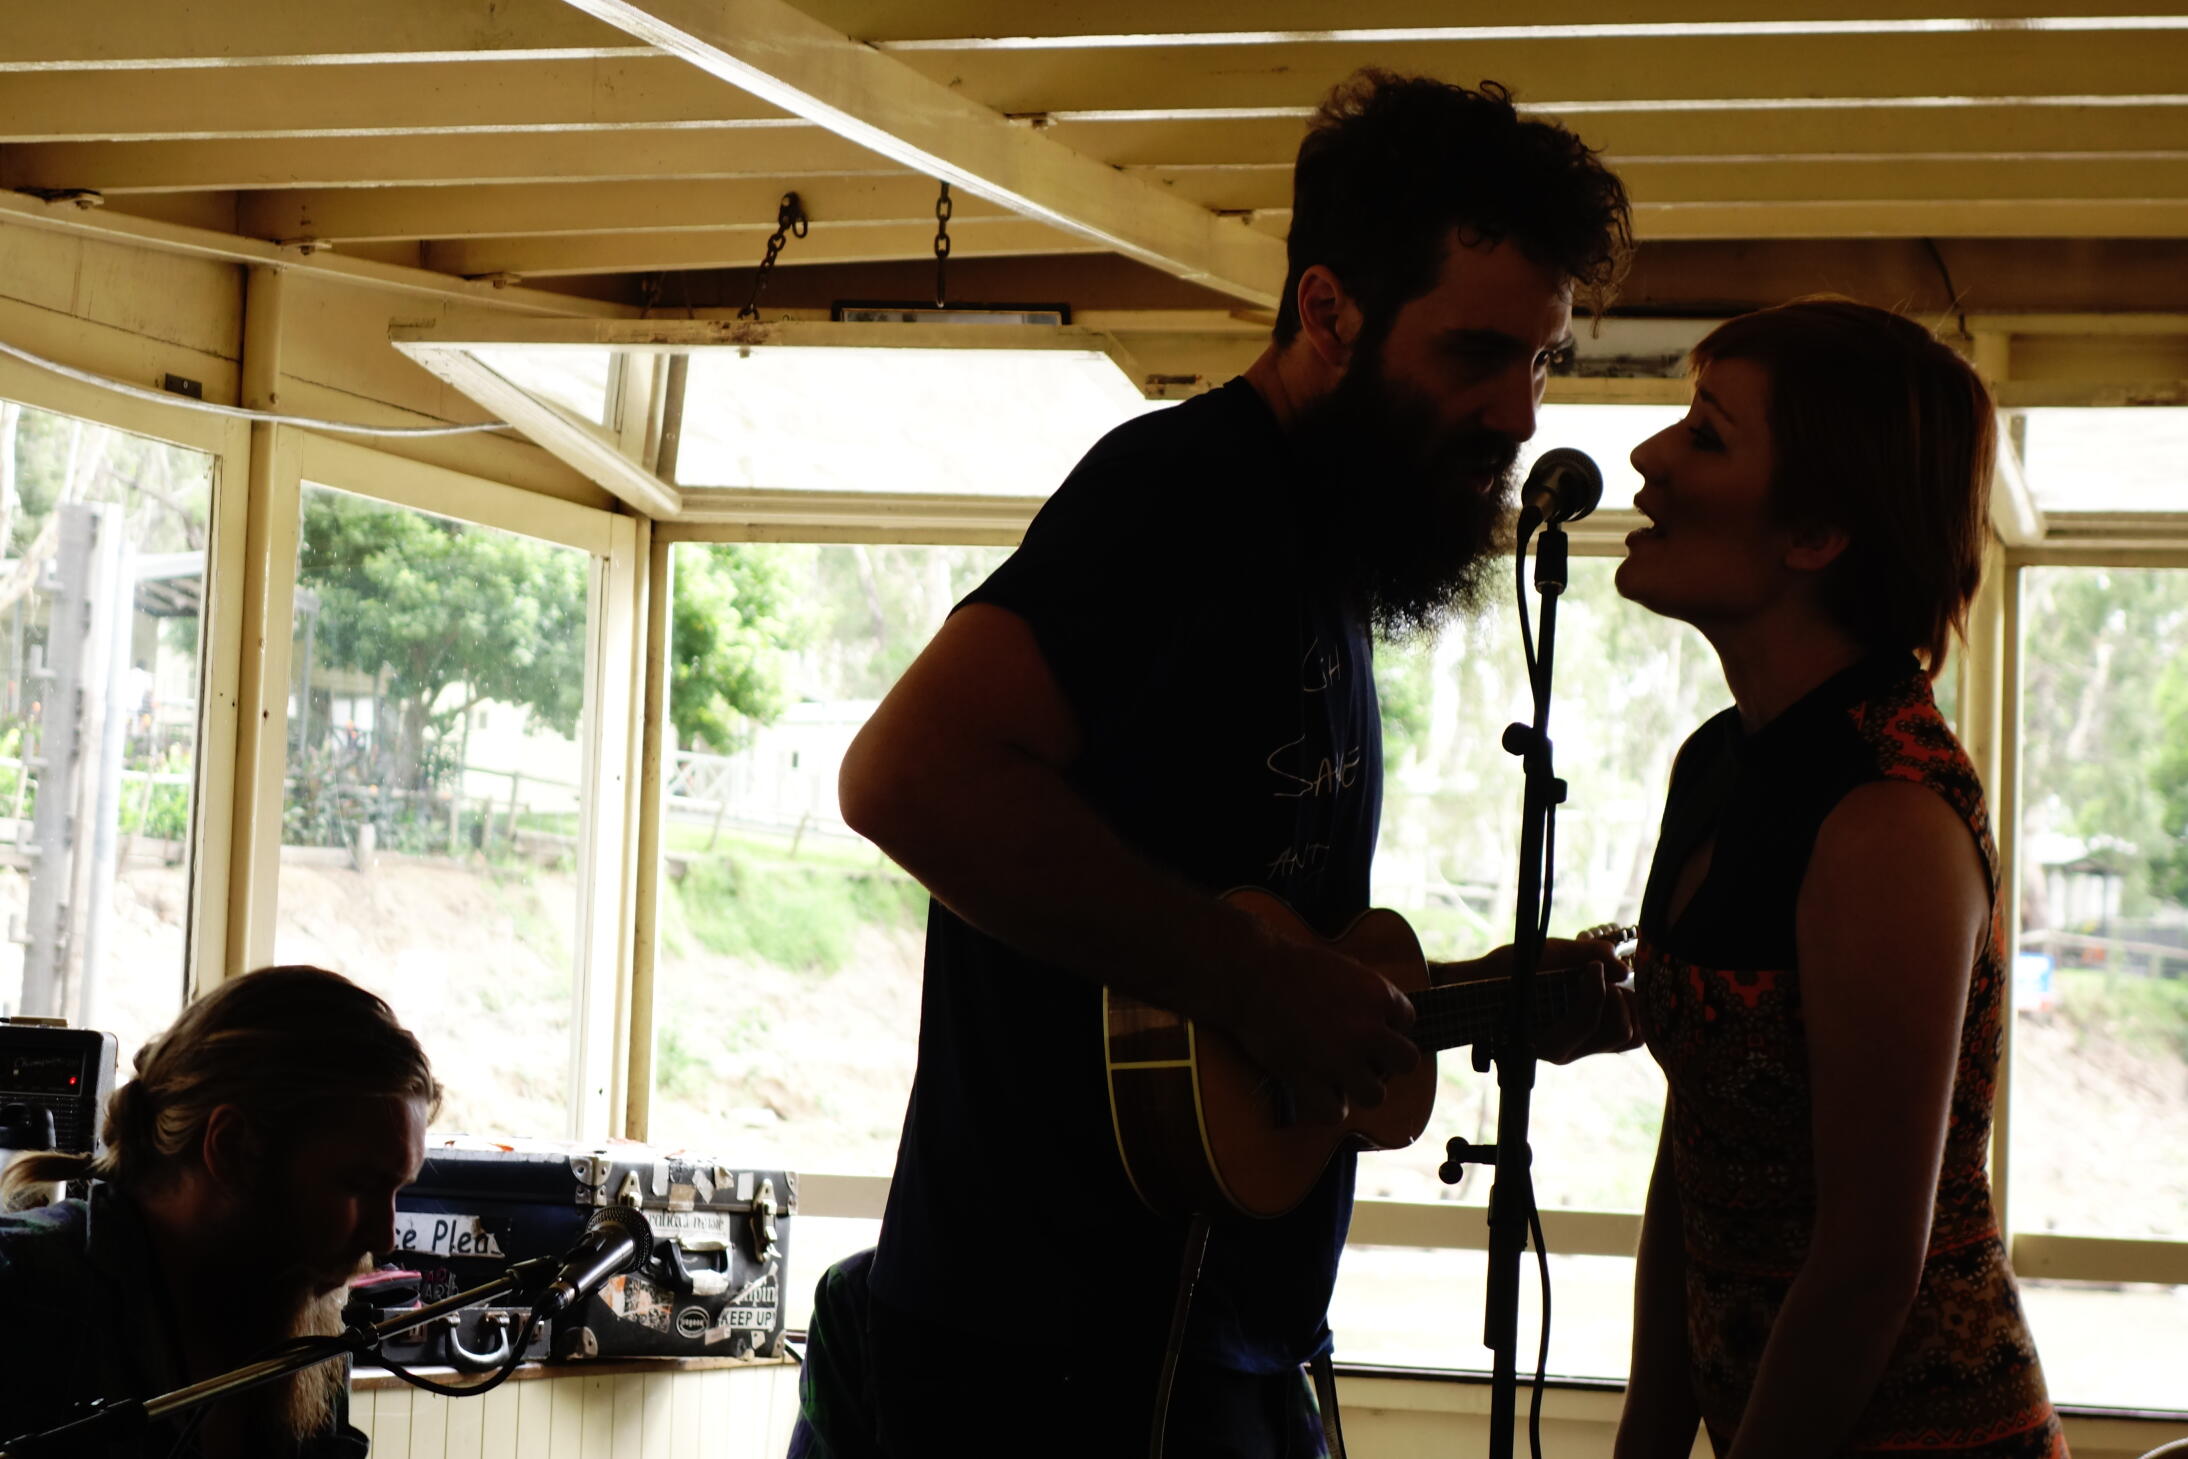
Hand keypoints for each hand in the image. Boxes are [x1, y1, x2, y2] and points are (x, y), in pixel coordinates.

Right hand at [1227, 938, 1419, 1125]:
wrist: (1250, 974)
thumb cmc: (1291, 964)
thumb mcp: (1343, 967)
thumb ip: (1366, 992)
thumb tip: (1381, 1015)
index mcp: (1378, 995)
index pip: (1407, 1019)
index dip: (1387, 1022)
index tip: (1365, 1021)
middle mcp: (1367, 1030)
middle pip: (1407, 1061)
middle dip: (1389, 1060)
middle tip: (1366, 1055)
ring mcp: (1339, 1058)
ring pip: (1375, 1094)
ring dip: (1361, 1087)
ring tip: (1342, 1076)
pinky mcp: (1308, 1078)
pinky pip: (1335, 1112)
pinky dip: (1328, 1107)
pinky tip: (1318, 1092)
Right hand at [1442, 935, 1639, 1063]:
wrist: (1484, 987)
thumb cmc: (1505, 971)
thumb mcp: (1540, 955)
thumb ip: (1581, 954)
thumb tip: (1622, 968)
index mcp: (1548, 1041)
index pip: (1589, 1021)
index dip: (1596, 988)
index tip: (1590, 966)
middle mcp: (1567, 1051)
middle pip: (1619, 1032)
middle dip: (1618, 997)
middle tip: (1600, 975)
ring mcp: (1581, 1048)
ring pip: (1631, 1037)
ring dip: (1628, 1006)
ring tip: (1611, 983)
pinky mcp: (1591, 1040)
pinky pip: (1628, 1034)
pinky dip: (1630, 1012)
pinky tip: (1614, 990)